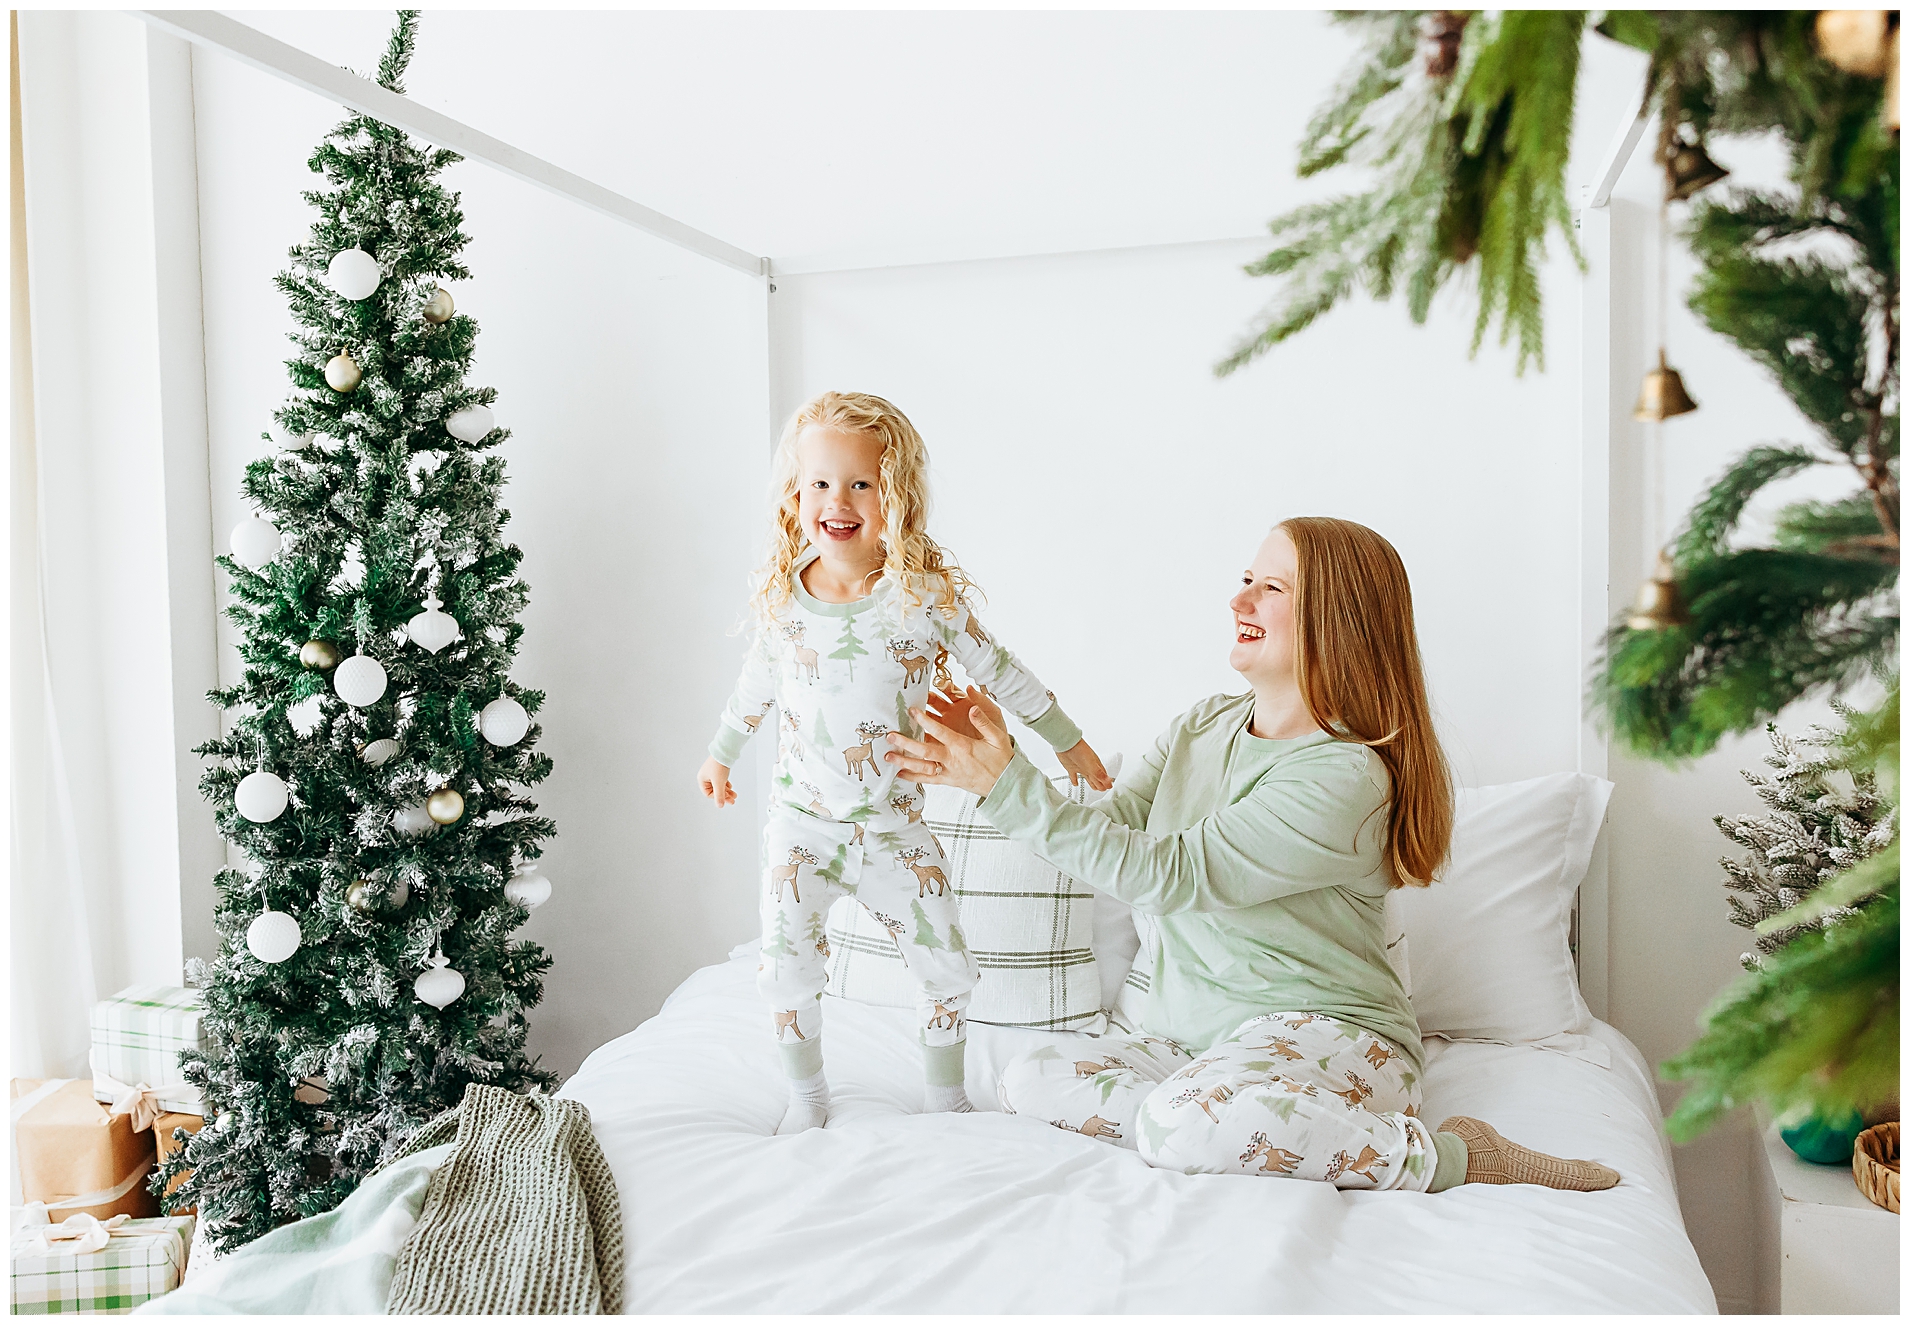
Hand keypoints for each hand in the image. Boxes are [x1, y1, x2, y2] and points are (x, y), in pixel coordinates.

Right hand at [698, 756, 735, 806]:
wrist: (725, 752)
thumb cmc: (718, 765)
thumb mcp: (719, 783)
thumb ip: (719, 795)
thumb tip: (719, 806)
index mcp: (702, 779)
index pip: (708, 794)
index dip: (717, 797)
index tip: (725, 798)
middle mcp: (705, 777)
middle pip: (715, 790)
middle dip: (724, 795)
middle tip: (733, 800)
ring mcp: (712, 773)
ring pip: (719, 786)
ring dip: (727, 791)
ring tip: (735, 795)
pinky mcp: (718, 771)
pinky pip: (721, 781)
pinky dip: (726, 785)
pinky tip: (730, 787)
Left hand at [884, 685, 1014, 797]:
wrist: (1005, 784)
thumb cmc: (1001, 759)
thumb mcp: (998, 737)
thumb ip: (984, 722)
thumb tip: (972, 707)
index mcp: (963, 746)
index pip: (940, 731)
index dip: (925, 721)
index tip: (912, 711)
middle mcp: (952, 760)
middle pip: (925, 751)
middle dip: (906, 743)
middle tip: (891, 736)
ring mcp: (948, 772)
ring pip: (922, 767)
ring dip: (904, 762)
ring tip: (888, 757)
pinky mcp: (948, 781)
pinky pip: (928, 780)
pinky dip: (913, 778)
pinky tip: (900, 774)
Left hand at [1057, 739, 1113, 790]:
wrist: (1066, 744)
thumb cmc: (1080, 751)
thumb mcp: (1092, 765)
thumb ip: (1100, 775)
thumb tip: (1109, 782)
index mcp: (1095, 766)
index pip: (1103, 776)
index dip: (1106, 782)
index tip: (1109, 787)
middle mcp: (1089, 767)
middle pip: (1096, 778)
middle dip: (1100, 783)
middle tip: (1103, 789)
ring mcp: (1080, 767)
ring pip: (1087, 777)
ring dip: (1091, 782)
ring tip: (1094, 787)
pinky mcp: (1071, 767)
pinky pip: (1074, 776)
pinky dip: (1075, 781)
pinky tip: (1075, 784)